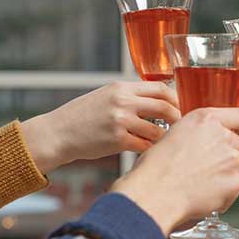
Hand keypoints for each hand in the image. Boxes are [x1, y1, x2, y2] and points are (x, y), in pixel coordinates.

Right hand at [21, 82, 180, 171]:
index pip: (160, 88)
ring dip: (164, 138)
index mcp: (121, 87)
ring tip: (164, 143)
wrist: (58, 133)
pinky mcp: (117, 140)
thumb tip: (156, 102)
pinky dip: (150, 149)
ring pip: (158, 130)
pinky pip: (145, 146)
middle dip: (177, 118)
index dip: (175, 99)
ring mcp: (120, 120)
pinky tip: (148, 151)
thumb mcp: (105, 96)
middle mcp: (123, 101)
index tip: (180, 109)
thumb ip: (129, 96)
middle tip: (180, 128)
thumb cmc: (82, 116)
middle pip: (164, 107)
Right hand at [113, 108, 238, 233]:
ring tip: (203, 184)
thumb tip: (204, 139)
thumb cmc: (156, 168)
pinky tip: (204, 196)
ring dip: (228, 176)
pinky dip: (225, 195)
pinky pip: (236, 188)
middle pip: (238, 145)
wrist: (155, 193)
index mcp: (205, 119)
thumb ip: (198, 133)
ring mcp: (231, 159)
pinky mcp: (234, 182)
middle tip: (207, 169)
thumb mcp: (174, 134)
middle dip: (228, 157)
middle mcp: (222, 135)